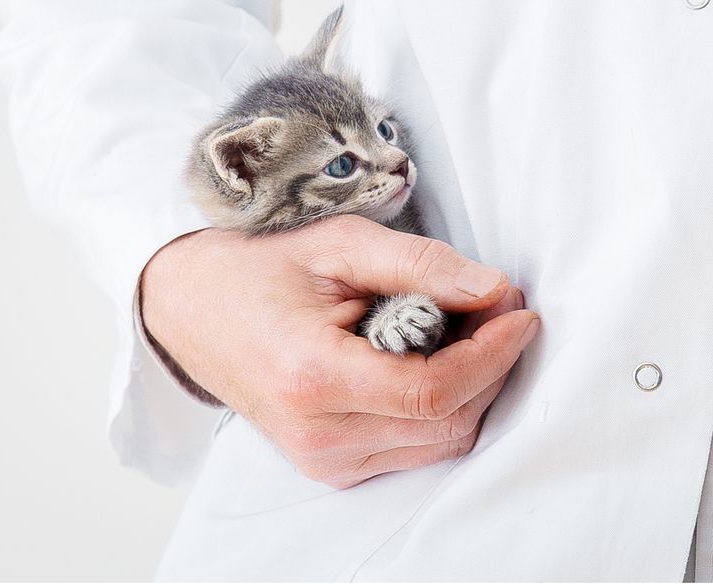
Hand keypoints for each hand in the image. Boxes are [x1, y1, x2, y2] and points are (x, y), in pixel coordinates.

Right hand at [140, 216, 538, 487]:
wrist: (193, 308)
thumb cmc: (262, 269)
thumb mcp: (341, 243)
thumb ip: (421, 265)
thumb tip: (494, 288)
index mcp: (314, 379)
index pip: (434, 390)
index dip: (493, 353)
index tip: (520, 312)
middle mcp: (319, 435)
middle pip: (448, 421)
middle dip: (492, 364)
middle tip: (501, 307)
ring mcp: (324, 460)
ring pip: (441, 442)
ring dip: (473, 387)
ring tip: (471, 328)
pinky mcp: (333, 468)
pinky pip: (417, 449)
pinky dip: (444, 407)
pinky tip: (439, 359)